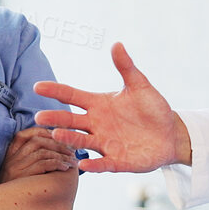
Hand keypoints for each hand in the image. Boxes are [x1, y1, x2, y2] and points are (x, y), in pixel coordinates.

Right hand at [0, 127, 76, 183]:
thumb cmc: (15, 194)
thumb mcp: (17, 176)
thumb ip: (29, 163)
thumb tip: (53, 154)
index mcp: (9, 156)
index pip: (24, 135)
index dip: (43, 133)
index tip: (59, 137)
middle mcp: (11, 160)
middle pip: (36, 141)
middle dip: (57, 144)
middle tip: (72, 150)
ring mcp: (15, 168)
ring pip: (42, 152)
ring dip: (60, 155)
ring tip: (72, 161)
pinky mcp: (21, 178)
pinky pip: (43, 164)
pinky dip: (57, 163)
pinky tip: (65, 168)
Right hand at [34, 43, 186, 172]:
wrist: (171, 134)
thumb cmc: (152, 109)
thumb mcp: (140, 86)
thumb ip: (126, 67)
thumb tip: (117, 44)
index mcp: (99, 104)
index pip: (72, 96)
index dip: (55, 90)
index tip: (38, 86)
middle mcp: (96, 124)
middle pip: (71, 121)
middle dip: (55, 119)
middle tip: (39, 117)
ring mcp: (105, 143)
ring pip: (81, 142)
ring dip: (69, 139)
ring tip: (56, 135)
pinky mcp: (117, 161)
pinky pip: (102, 164)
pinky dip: (93, 165)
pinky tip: (84, 165)